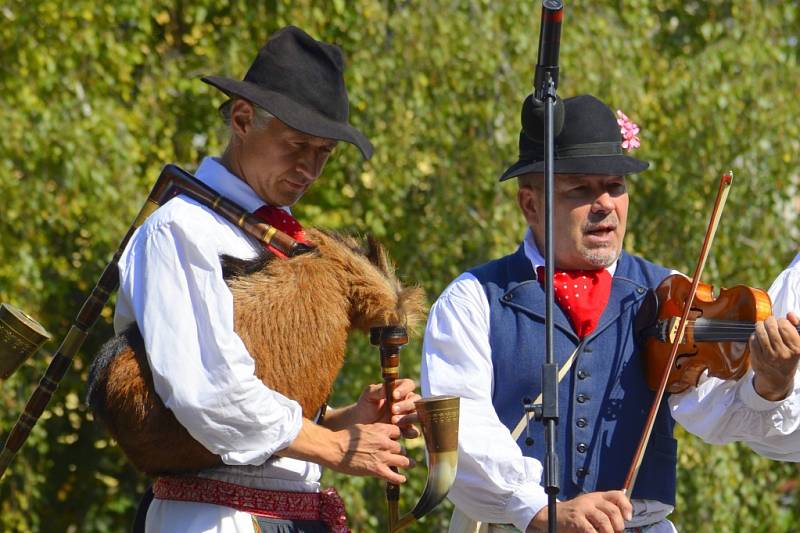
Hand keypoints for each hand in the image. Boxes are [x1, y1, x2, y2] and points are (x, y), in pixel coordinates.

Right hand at [277, 419, 414, 483]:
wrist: (333, 448)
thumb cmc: (344, 438)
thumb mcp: (362, 428)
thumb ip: (374, 431)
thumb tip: (380, 434)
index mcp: (380, 430)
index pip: (398, 432)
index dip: (396, 438)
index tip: (395, 442)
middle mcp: (384, 442)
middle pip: (401, 447)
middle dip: (400, 452)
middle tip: (398, 456)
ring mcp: (381, 456)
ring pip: (403, 461)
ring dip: (407, 463)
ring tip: (411, 465)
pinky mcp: (377, 470)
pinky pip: (394, 476)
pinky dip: (399, 479)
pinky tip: (402, 479)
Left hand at [323, 379, 420, 437]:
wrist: (361, 424)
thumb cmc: (365, 406)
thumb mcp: (368, 395)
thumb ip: (377, 390)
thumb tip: (386, 386)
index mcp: (399, 389)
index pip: (408, 384)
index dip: (404, 389)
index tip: (394, 395)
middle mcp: (406, 401)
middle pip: (416, 400)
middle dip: (405, 405)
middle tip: (393, 410)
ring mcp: (408, 415)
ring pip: (417, 414)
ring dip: (409, 417)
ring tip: (394, 421)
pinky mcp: (407, 429)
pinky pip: (414, 431)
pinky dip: (411, 432)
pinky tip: (403, 432)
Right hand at [527, 491, 631, 532]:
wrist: (552, 515)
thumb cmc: (576, 515)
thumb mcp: (590, 508)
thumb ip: (604, 511)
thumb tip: (624, 521)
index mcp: (597, 496)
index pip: (617, 495)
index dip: (626, 506)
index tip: (628, 519)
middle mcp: (591, 500)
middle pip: (613, 511)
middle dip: (618, 526)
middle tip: (614, 532)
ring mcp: (583, 509)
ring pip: (604, 522)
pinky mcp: (576, 519)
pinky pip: (591, 530)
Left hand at [750, 312, 799, 400]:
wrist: (778, 378)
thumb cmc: (788, 357)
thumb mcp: (797, 343)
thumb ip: (796, 326)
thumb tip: (790, 314)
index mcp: (796, 349)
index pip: (784, 326)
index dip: (781, 321)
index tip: (780, 323)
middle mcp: (783, 353)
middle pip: (771, 327)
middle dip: (769, 321)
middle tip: (769, 322)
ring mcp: (769, 357)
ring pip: (760, 332)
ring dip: (760, 326)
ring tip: (762, 326)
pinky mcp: (757, 358)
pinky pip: (752, 340)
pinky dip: (754, 336)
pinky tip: (758, 337)